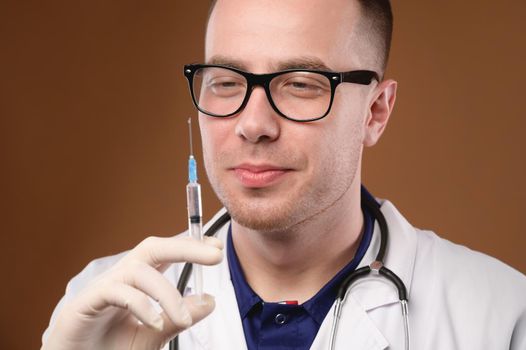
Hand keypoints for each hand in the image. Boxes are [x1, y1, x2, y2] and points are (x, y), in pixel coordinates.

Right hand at [42, 235, 223, 349]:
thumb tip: (209, 301)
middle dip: (186, 247)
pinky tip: (155, 321)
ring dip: (168, 293)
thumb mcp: (152, 335)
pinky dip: (141, 305)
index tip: (217, 248)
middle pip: (153, 248)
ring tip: (184, 319)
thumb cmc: (110, 347)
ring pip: (139, 271)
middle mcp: (122, 276)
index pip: (167, 254)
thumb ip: (176, 319)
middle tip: (215, 255)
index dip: (192, 247)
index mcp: (138, 280)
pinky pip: (117, 292)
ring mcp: (104, 286)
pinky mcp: (86, 302)